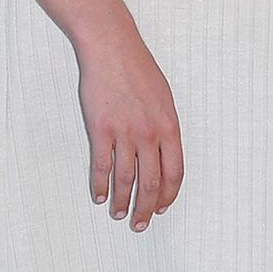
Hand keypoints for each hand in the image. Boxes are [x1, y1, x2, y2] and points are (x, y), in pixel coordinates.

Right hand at [75, 28, 183, 231]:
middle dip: (146, 208)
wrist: (111, 47)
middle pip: (150, 183)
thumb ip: (165, 127)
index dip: (167, 195)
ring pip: (126, 179)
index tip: (160, 208)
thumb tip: (164, 154)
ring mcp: (124, 132)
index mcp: (169, 127)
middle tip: (140, 224)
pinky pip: (101, 165)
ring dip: (122, 201)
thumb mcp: (164, 97)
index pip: (174, 173)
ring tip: (118, 214)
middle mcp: (149, 134)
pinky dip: (99, 184)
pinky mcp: (101, 129)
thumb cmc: (137, 68)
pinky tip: (98, 195)